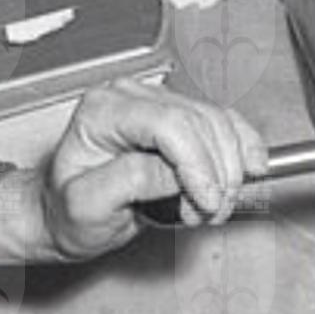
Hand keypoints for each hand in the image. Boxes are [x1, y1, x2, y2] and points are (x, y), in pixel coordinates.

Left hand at [0, 80, 268, 263]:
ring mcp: (158, 105)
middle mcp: (131, 99)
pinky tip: (250, 168)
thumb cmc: (66, 210)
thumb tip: (174, 173)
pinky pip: (224, 123)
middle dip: (216, 173)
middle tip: (208, 213)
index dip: (197, 163)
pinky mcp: (180, 120)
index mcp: (103, 111)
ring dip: (228, 170)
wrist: (64, 214)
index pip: (168, 124)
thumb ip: (128, 182)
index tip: (206, 201)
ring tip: (210, 207)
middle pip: (199, 122)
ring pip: (218, 123)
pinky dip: (243, 146)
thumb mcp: (86, 205)